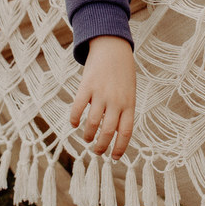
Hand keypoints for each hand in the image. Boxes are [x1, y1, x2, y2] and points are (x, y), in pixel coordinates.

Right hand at [69, 36, 136, 158]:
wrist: (113, 47)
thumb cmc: (122, 73)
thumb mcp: (129, 92)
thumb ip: (123, 111)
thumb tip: (114, 134)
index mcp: (129, 103)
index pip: (126, 132)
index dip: (119, 148)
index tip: (114, 158)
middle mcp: (116, 100)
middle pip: (108, 131)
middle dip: (101, 146)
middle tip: (97, 151)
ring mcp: (101, 93)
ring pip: (92, 123)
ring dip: (87, 135)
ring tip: (86, 138)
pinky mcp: (87, 86)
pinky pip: (78, 108)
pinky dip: (75, 119)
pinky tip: (74, 123)